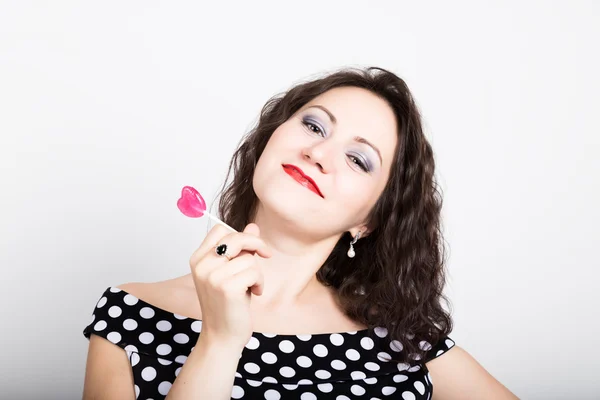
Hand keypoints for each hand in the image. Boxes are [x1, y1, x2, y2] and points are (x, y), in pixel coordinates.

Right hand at [189, 223, 271, 348]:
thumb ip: (240, 249)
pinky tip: (253, 294)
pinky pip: (255, 271)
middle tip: (266, 255)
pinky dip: (259, 282)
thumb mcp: (232, 272)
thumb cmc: (228, 304)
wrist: (222, 336)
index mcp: (198, 259)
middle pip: (236, 237)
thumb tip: (253, 226)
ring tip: (251, 287)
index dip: (240, 235)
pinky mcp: (226, 287)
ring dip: (258, 272)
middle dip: (256, 244)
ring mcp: (212, 276)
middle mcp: (202, 265)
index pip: (220, 229)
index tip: (252, 247)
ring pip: (249, 257)